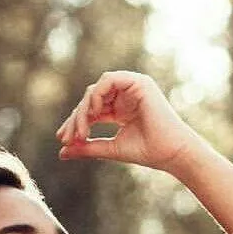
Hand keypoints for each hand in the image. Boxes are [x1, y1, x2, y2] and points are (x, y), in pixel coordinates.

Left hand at [55, 71, 195, 171]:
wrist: (171, 153)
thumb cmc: (147, 152)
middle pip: (90, 99)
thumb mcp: (111, 148)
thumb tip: (61, 152)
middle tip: (68, 138)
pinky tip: (94, 113)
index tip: (63, 141)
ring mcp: (132, 87)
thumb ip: (87, 147)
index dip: (75, 123)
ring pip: (95, 90)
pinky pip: (108, 80)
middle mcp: (125, 95)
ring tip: (82, 131)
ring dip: (84, 109)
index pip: (91, 110)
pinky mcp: (138, 82)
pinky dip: (97, 95)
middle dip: (76, 118)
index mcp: (121, 109)